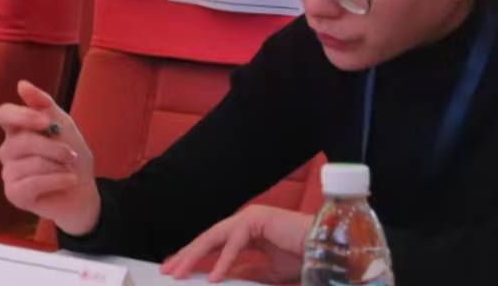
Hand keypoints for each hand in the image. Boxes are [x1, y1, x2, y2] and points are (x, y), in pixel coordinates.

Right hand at [0, 80, 99, 236]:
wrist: (84, 192)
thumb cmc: (72, 157)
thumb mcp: (64, 126)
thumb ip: (44, 104)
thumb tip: (21, 84)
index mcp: (17, 129)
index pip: (4, 114)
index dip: (23, 116)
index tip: (47, 122)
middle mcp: (8, 149)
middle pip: (21, 141)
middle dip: (52, 148)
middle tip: (71, 154)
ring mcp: (8, 172)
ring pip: (29, 163)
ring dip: (58, 166)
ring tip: (69, 170)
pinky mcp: (14, 194)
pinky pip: (32, 183)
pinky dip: (56, 180)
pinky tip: (69, 181)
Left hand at [161, 205, 308, 282]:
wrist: (329, 250)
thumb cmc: (303, 258)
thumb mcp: (267, 273)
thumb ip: (246, 273)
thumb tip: (222, 279)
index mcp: (246, 232)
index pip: (213, 245)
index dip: (194, 258)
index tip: (176, 270)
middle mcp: (244, 222)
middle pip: (208, 239)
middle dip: (186, 255)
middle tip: (168, 270)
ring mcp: (249, 218)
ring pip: (214, 237)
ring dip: (194, 255)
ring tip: (179, 271)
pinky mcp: (257, 220)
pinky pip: (235, 243)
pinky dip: (223, 261)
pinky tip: (213, 276)